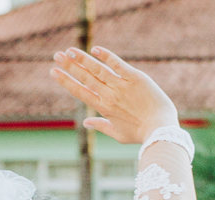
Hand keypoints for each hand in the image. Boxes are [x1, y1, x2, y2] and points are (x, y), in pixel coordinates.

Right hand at [51, 47, 177, 142]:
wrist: (161, 129)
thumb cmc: (141, 134)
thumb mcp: (119, 134)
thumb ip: (100, 126)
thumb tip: (85, 123)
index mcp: (103, 108)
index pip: (80, 91)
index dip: (65, 81)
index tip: (53, 72)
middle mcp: (109, 95)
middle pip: (85, 77)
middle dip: (69, 66)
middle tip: (56, 55)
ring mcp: (122, 86)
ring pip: (98, 69)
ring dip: (82, 59)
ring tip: (70, 50)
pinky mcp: (135, 78)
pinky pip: (118, 64)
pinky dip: (106, 56)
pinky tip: (95, 50)